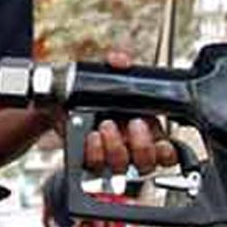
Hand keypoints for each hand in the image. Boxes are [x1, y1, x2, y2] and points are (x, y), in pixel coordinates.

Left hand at [80, 51, 177, 175]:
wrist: (59, 102)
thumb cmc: (90, 93)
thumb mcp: (106, 75)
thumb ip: (116, 64)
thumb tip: (120, 60)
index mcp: (146, 131)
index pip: (167, 152)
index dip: (167, 151)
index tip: (162, 142)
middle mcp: (130, 148)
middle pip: (147, 163)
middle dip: (142, 145)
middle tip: (133, 123)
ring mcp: (110, 158)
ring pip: (122, 166)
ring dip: (116, 147)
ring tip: (106, 126)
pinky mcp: (89, 162)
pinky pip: (95, 166)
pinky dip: (95, 152)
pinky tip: (91, 137)